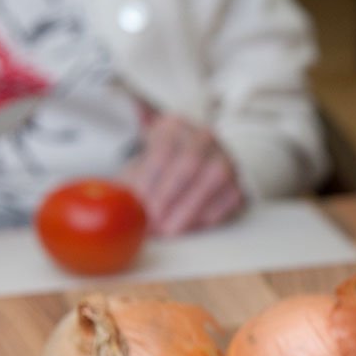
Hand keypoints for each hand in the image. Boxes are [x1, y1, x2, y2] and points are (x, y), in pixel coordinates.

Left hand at [121, 113, 244, 235]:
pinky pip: (229, 199)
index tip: (138, 204)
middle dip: (169, 196)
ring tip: (167, 230)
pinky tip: (187, 227)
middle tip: (153, 221)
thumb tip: (116, 201)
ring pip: (214, 179)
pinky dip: (207, 216)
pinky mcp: (238, 184)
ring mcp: (226, 159)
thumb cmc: (157, 174)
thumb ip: (128, 181)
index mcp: (174, 126)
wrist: (187, 170)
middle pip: (189, 163)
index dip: (150, 180)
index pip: (162, 151)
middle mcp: (204, 137)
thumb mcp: (139, 166)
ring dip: (189, 209)